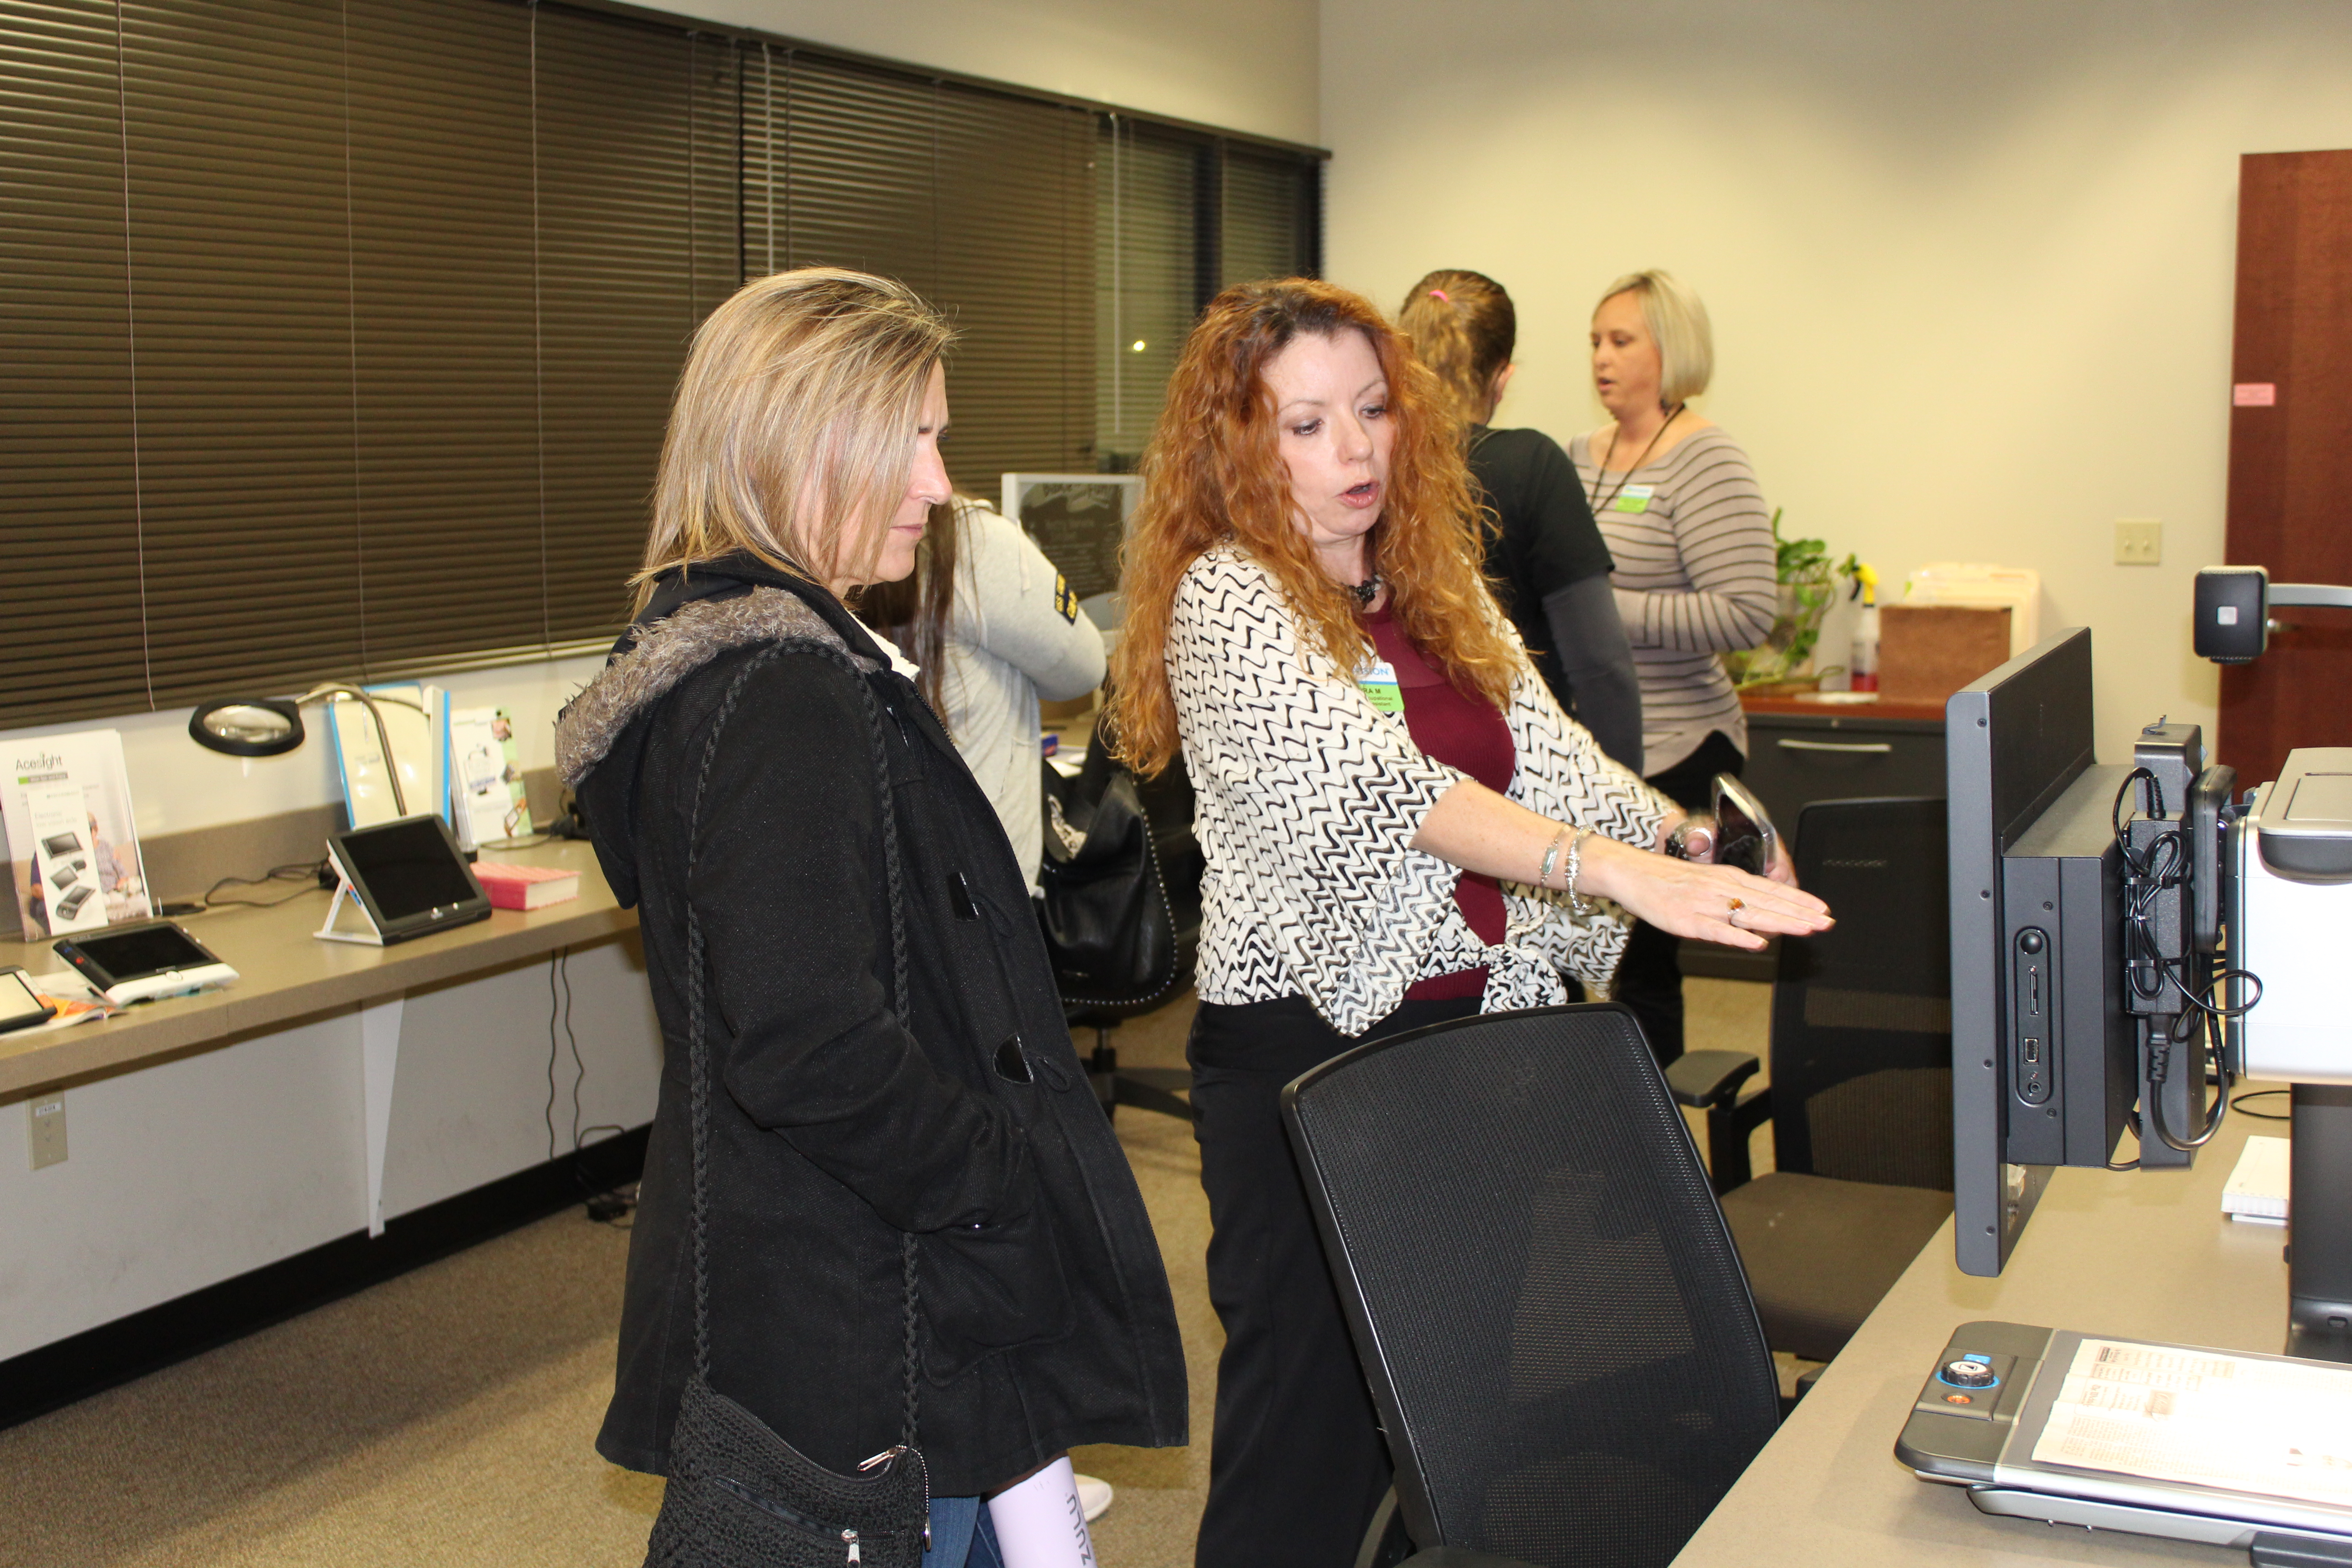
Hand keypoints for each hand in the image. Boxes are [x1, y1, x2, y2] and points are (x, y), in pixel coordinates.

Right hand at [1578, 836, 1830, 950]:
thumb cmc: (1669, 879)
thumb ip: (1734, 895)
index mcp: (1728, 878)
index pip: (1771, 890)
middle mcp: (1722, 889)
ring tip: (1805, 930)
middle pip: (1767, 902)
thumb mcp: (1707, 880)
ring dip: (1780, 923)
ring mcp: (1705, 905)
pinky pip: (1717, 931)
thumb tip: (1761, 914)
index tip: (1823, 910)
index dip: (1799, 900)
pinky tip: (1757, 944)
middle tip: (1826, 923)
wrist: (1632, 872)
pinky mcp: (1687, 921)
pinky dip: (1738, 937)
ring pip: (1749, 915)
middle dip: (1800, 914)